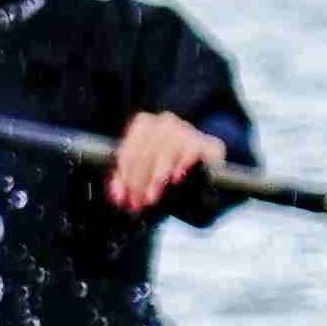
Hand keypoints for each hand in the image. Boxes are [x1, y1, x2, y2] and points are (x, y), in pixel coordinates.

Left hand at [105, 109, 220, 216]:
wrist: (204, 166)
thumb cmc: (166, 167)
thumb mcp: (143, 174)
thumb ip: (126, 182)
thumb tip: (117, 195)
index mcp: (145, 125)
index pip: (130, 149)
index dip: (124, 174)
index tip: (123, 194)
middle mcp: (165, 123)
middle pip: (146, 152)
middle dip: (138, 181)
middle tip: (136, 202)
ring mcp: (188, 130)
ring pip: (166, 151)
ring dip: (156, 177)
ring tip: (151, 197)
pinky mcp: (209, 143)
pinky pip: (192, 150)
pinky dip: (181, 164)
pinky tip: (175, 178)